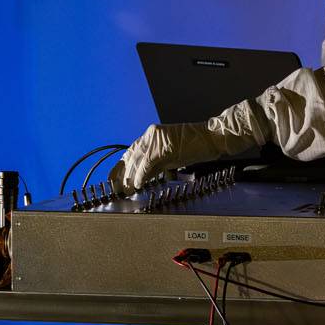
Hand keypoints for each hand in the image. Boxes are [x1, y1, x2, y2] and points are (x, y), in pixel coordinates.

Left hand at [110, 105, 264, 192]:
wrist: (213, 137)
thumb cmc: (197, 147)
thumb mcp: (171, 157)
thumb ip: (155, 165)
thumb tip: (141, 178)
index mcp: (152, 135)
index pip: (131, 151)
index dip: (120, 166)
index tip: (112, 178)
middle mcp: (152, 135)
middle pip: (131, 155)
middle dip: (122, 174)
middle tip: (116, 188)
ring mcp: (157, 139)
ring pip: (137, 160)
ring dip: (130, 177)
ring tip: (126, 190)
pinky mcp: (165, 146)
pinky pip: (148, 163)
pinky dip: (142, 175)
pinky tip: (138, 184)